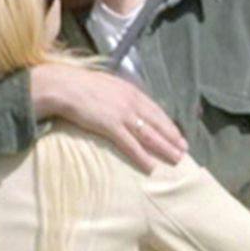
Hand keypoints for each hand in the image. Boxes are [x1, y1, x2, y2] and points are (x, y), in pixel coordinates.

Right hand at [29, 64, 185, 170]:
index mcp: (131, 91)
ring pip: (149, 135)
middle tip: (185, 151)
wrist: (65, 86)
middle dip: (173, 138)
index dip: (168, 124)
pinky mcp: (111, 126)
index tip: (178, 135)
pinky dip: (142, 157)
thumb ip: (119, 94)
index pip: (156, 110)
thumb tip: (126, 103)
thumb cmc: (81, 85)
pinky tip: (151, 167)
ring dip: (164, 149)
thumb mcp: (107, 84)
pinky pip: (131, 145)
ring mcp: (123, 115)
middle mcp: (132, 102)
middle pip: (158, 124)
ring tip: (176, 160)